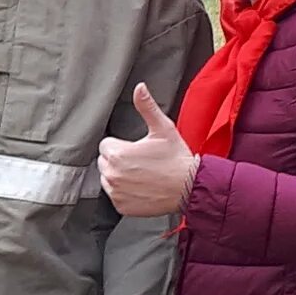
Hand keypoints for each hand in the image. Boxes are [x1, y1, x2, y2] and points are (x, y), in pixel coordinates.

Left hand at [97, 83, 197, 218]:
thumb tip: (139, 88)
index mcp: (117, 153)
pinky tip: (142, 187)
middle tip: (141, 162)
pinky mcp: (121, 206)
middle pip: (105, 162)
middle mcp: (112, 174)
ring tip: (142, 174)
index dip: (122, 145)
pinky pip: (115, 195)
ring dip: (120, 176)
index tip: (137, 149)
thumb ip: (147, 107)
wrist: (190, 187)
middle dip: (119, 160)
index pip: (106, 145)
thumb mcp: (163, 128)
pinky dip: (125, 192)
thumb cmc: (176, 158)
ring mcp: (116, 192)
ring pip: (108, 179)